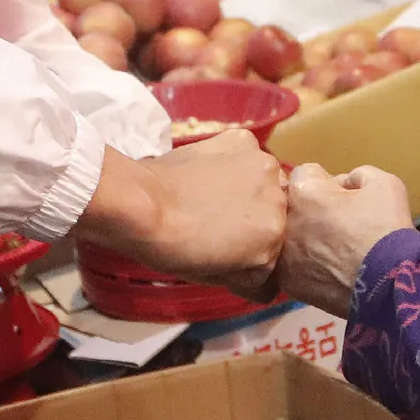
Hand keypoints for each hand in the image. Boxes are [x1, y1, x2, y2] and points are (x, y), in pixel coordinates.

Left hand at [79, 132, 288, 293]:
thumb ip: (249, 275)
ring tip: (214, 195)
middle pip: (275, 215)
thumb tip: (261, 280)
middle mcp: (279, 200)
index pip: (275, 254)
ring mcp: (263, 165)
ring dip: (250, 190)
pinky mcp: (244, 140)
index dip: (251, 256)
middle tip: (220, 222)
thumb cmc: (172, 248)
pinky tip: (210, 172)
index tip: (228, 252)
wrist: (141, 204)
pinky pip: (249, 156)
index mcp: (274, 241)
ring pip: (266, 183)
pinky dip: (235, 163)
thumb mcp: (217, 277)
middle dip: (255, 221)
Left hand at [275, 163, 415, 316]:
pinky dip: (307, 265)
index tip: (344, 197)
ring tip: (333, 249)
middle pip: (293, 205)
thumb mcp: (384, 183)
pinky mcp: (289, 282)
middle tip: (337, 223)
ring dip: (306, 237)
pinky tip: (329, 270)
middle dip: (312, 208)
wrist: (389, 285)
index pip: (307, 173)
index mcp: (304, 191)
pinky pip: (293, 265)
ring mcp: (283, 255)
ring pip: (290, 236)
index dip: (328, 182)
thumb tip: (344, 183)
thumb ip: (358, 174)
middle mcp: (285, 221)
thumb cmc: (386, 230)